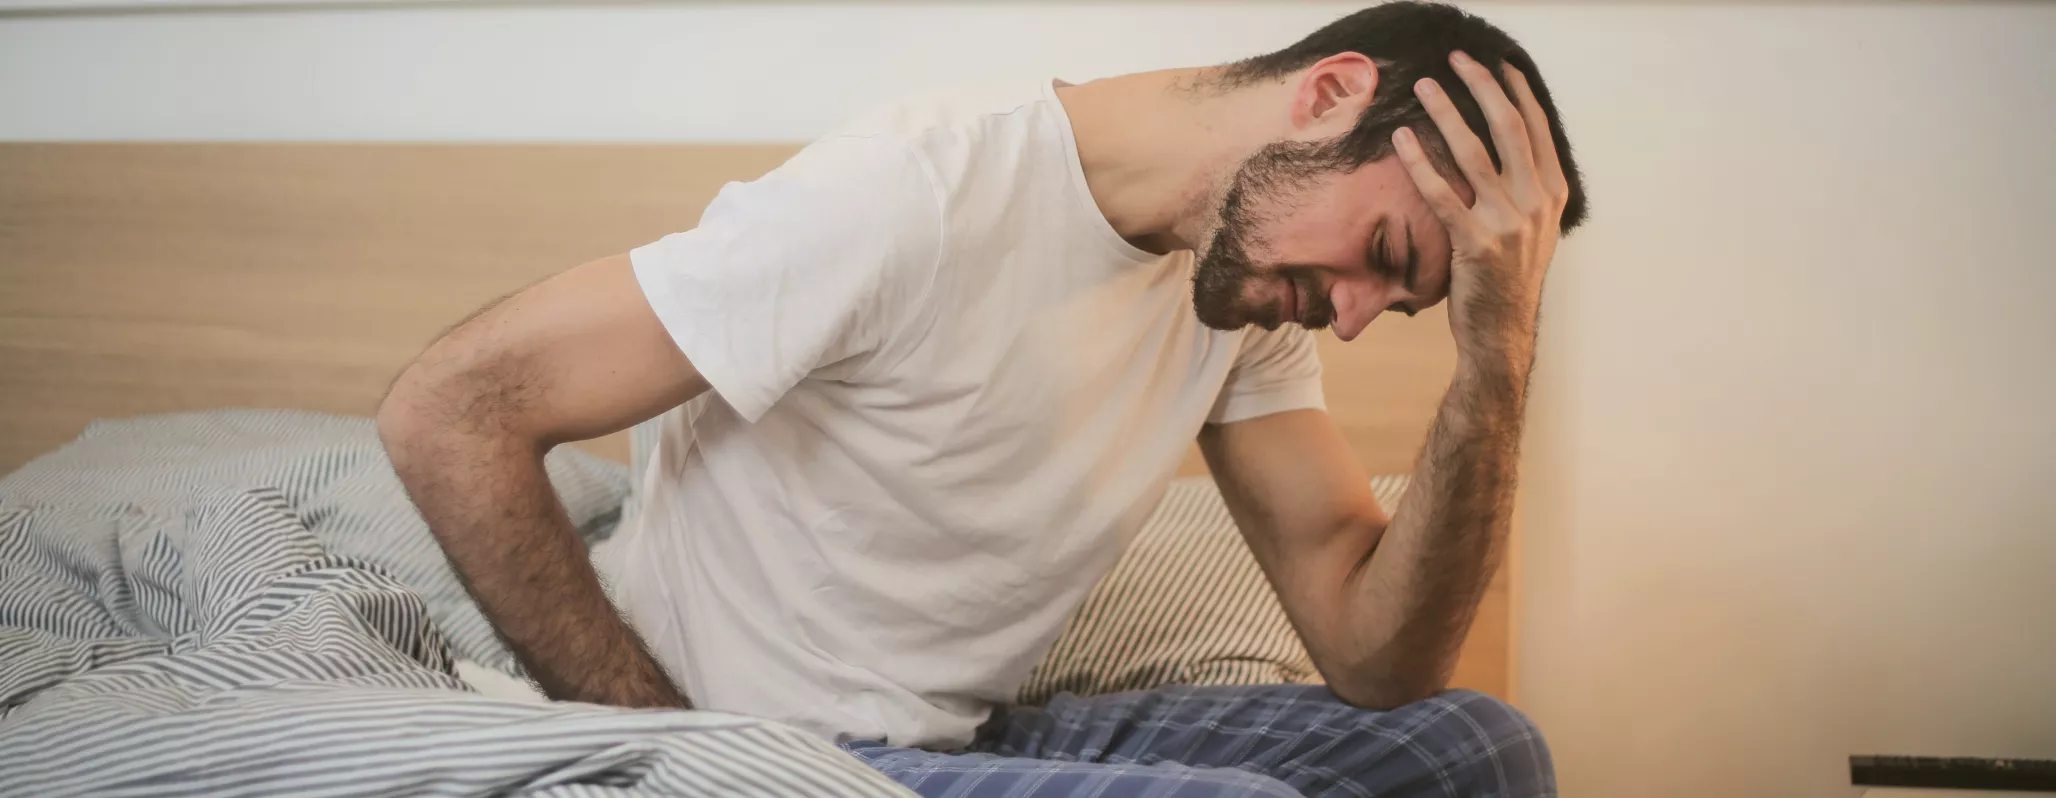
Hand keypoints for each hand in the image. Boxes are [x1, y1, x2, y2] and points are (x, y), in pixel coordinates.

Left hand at [1392, 51, 1571, 369]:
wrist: (1501, 333)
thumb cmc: (1507, 278)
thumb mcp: (1532, 229)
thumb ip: (1525, 187)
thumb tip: (1505, 146)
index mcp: (1551, 193)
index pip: (1535, 128)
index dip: (1515, 91)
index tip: (1496, 63)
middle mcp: (1535, 203)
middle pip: (1508, 128)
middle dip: (1481, 87)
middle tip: (1457, 59)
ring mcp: (1508, 223)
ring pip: (1474, 154)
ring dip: (1446, 114)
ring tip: (1423, 87)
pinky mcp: (1475, 244)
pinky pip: (1442, 194)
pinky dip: (1420, 163)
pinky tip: (1401, 139)